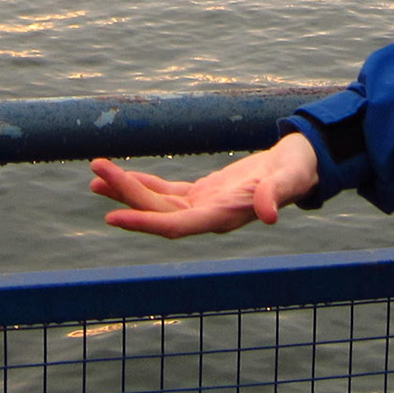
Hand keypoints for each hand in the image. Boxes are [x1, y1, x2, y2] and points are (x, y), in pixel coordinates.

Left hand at [90, 131, 319, 237]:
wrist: (298, 167)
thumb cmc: (296, 172)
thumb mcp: (290, 179)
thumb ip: (278, 196)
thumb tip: (270, 215)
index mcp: (223, 217)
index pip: (175, 226)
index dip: (144, 223)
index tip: (113, 218)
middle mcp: (207, 217)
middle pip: (158, 211)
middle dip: (126, 194)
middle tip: (95, 172)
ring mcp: (202, 207)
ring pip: (157, 202)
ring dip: (127, 190)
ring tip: (95, 176)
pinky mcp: (201, 194)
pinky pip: (165, 191)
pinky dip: (142, 182)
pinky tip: (120, 175)